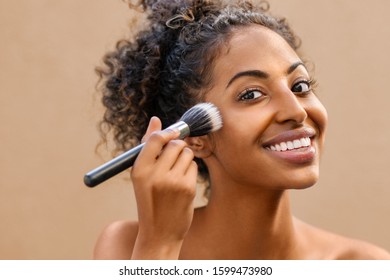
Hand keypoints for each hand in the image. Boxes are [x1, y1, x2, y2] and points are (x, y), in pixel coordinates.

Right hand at [130, 117, 197, 258]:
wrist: (159, 232)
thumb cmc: (149, 199)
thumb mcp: (141, 175)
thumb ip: (148, 146)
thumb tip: (155, 119)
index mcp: (139, 170)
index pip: (155, 139)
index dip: (167, 133)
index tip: (172, 134)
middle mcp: (154, 174)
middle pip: (175, 144)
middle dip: (178, 147)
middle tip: (174, 158)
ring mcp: (172, 181)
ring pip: (187, 153)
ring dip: (185, 158)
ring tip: (176, 172)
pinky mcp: (187, 188)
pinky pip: (194, 166)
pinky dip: (190, 170)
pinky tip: (182, 183)